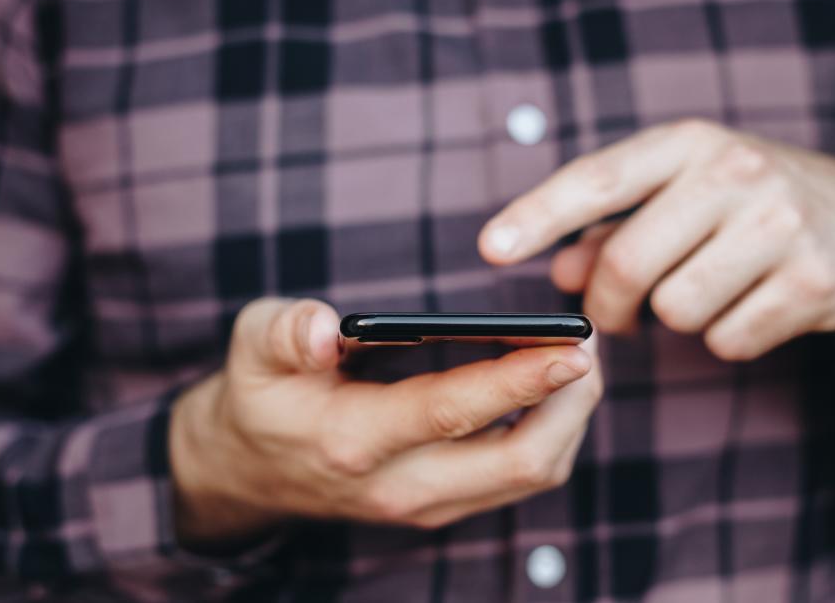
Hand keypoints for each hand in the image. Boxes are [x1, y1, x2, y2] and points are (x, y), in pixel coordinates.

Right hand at [170, 298, 601, 546]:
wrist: (246, 470)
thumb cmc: (260, 394)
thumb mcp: (253, 347)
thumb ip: (286, 333)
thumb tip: (322, 326)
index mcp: (353, 441)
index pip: (452, 413)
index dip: (519, 380)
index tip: (573, 348)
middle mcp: (399, 486)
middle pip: (520, 463)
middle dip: (570, 405)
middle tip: (587, 346)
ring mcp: (425, 505)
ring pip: (531, 475)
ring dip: (568, 420)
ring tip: (578, 359)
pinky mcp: (442, 507)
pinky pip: (517, 478)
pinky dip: (550, 433)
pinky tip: (550, 388)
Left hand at [478, 119, 834, 359]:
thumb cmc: (756, 207)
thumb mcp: (687, 197)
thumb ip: (615, 230)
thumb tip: (557, 271)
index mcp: (692, 142)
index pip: (598, 179)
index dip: (537, 216)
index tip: (489, 250)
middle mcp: (736, 172)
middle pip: (628, 263)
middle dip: (610, 305)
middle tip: (615, 318)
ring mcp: (781, 225)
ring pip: (676, 309)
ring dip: (679, 318)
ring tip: (713, 289)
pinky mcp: (815, 281)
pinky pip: (727, 340)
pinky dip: (729, 339)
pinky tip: (757, 307)